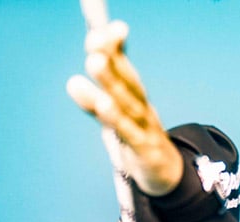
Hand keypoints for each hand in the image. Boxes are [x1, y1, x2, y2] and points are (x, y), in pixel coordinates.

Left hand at [67, 20, 182, 196]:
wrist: (167, 175)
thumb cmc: (138, 141)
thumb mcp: (117, 120)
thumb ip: (94, 101)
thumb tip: (72, 82)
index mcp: (136, 98)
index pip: (124, 69)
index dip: (116, 48)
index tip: (112, 28)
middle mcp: (142, 108)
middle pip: (127, 82)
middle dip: (111, 59)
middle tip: (94, 40)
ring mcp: (146, 129)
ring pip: (127, 104)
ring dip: (110, 82)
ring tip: (94, 62)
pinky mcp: (146, 152)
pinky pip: (130, 134)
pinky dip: (118, 119)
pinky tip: (104, 105)